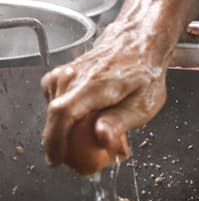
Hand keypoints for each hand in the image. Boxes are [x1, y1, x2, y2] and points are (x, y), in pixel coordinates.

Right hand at [41, 22, 168, 173]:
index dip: (54, 139)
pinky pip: (54, 98)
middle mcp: (77, 75)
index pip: (63, 112)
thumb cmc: (145, 73)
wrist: (141, 42)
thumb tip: (101, 138)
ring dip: (63, 127)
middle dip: (60, 141)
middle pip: (54, 113)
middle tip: (77, 158)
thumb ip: (120, 121)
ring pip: (52, 106)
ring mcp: (67, 72)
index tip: (56, 159)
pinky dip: (62, 114)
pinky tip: (79, 119)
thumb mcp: (144, 103)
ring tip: (84, 137)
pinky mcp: (64, 73)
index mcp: (96, 83)